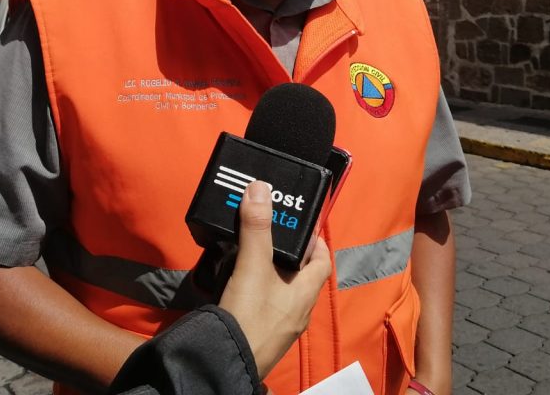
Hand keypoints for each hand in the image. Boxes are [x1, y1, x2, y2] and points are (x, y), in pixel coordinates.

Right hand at [218, 180, 331, 379]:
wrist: (227, 362)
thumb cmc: (250, 316)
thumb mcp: (253, 266)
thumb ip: (256, 228)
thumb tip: (260, 188)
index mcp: (306, 293)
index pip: (322, 260)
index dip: (315, 240)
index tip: (300, 223)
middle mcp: (299, 310)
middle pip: (301, 274)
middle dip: (288, 252)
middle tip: (269, 232)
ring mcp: (281, 324)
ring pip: (282, 289)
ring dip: (271, 270)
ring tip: (250, 251)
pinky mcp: (263, 333)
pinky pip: (266, 304)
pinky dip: (257, 288)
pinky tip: (239, 282)